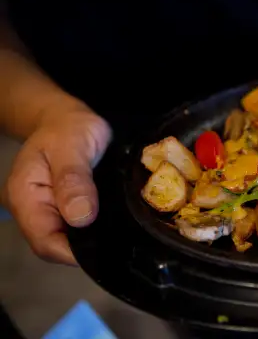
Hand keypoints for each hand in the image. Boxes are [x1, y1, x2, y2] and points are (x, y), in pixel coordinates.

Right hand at [4, 102, 110, 264]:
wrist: (67, 117)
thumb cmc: (69, 127)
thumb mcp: (73, 146)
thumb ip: (74, 180)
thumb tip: (81, 217)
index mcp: (25, 196)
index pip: (44, 241)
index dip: (74, 252)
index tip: (106, 249)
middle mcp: (31, 209)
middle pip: (54, 245)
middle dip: (85, 249)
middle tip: (120, 243)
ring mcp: (45, 210)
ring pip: (66, 239)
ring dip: (90, 240)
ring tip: (119, 236)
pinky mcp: (60, 208)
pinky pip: (74, 227)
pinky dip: (92, 229)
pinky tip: (111, 227)